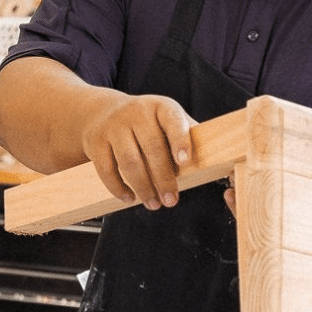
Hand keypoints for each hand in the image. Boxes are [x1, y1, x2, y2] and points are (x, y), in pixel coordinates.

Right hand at [81, 93, 195, 209]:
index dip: (180, 141)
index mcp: (161, 107)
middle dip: (163, 179)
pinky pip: (106, 169)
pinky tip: (130, 198)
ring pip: (129, 162)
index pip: (173, 121)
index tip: (185, 162)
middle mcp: (137, 112)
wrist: (105, 112)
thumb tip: (216, 157)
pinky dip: (118, 188)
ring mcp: (114, 126)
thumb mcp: (169, 119)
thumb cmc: (148, 122)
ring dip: (143, 187)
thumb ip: (188, 135)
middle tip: (171, 200)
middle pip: (152, 149)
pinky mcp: (95, 141)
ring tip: (153, 203)